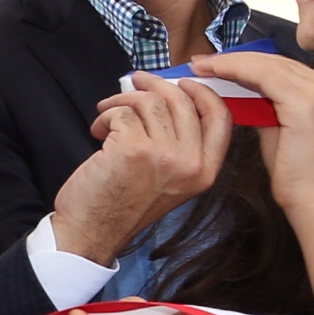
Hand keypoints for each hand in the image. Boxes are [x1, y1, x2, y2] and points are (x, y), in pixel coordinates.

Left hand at [50, 72, 230, 263]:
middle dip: (154, 84)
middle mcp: (190, 163)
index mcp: (204, 171)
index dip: (203, 92)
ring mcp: (163, 155)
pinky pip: (122, 111)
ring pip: (150, 101)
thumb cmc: (124, 205)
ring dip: (122, 101)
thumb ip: (182, 145)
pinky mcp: (133, 148)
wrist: (92, 232)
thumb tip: (173, 97)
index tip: (183, 82)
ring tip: (108, 114)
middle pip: (183, 99)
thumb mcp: (171, 181)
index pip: (221, 117)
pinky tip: (98, 132)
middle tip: (136, 82)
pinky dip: (106, 115)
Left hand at [186, 49, 313, 213]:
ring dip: (228, 63)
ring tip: (200, 67)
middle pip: (269, 60)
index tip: (209, 63)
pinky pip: (262, 76)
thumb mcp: (273, 125)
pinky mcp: (304, 102)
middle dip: (231, 58)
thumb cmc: (291, 170)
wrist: (310, 199)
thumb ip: (261, 102)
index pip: (275, 64)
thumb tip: (234, 84)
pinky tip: (213, 74)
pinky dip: (235, 71)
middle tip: (198, 62)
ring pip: (264, 64)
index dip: (241, 60)